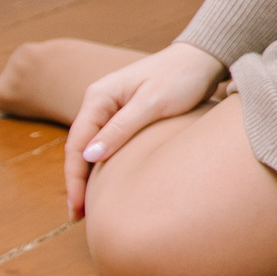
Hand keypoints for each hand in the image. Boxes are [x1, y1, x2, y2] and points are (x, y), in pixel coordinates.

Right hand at [62, 42, 225, 217]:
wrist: (202, 59)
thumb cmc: (181, 77)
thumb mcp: (152, 103)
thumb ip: (121, 128)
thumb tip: (90, 156)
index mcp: (98, 96)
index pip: (76, 143)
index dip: (74, 177)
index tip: (78, 204)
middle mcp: (98, 102)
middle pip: (78, 148)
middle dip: (77, 182)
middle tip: (78, 215)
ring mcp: (110, 110)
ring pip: (91, 149)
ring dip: (87, 177)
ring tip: (88, 208)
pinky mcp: (124, 116)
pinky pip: (106, 145)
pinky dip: (103, 166)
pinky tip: (106, 185)